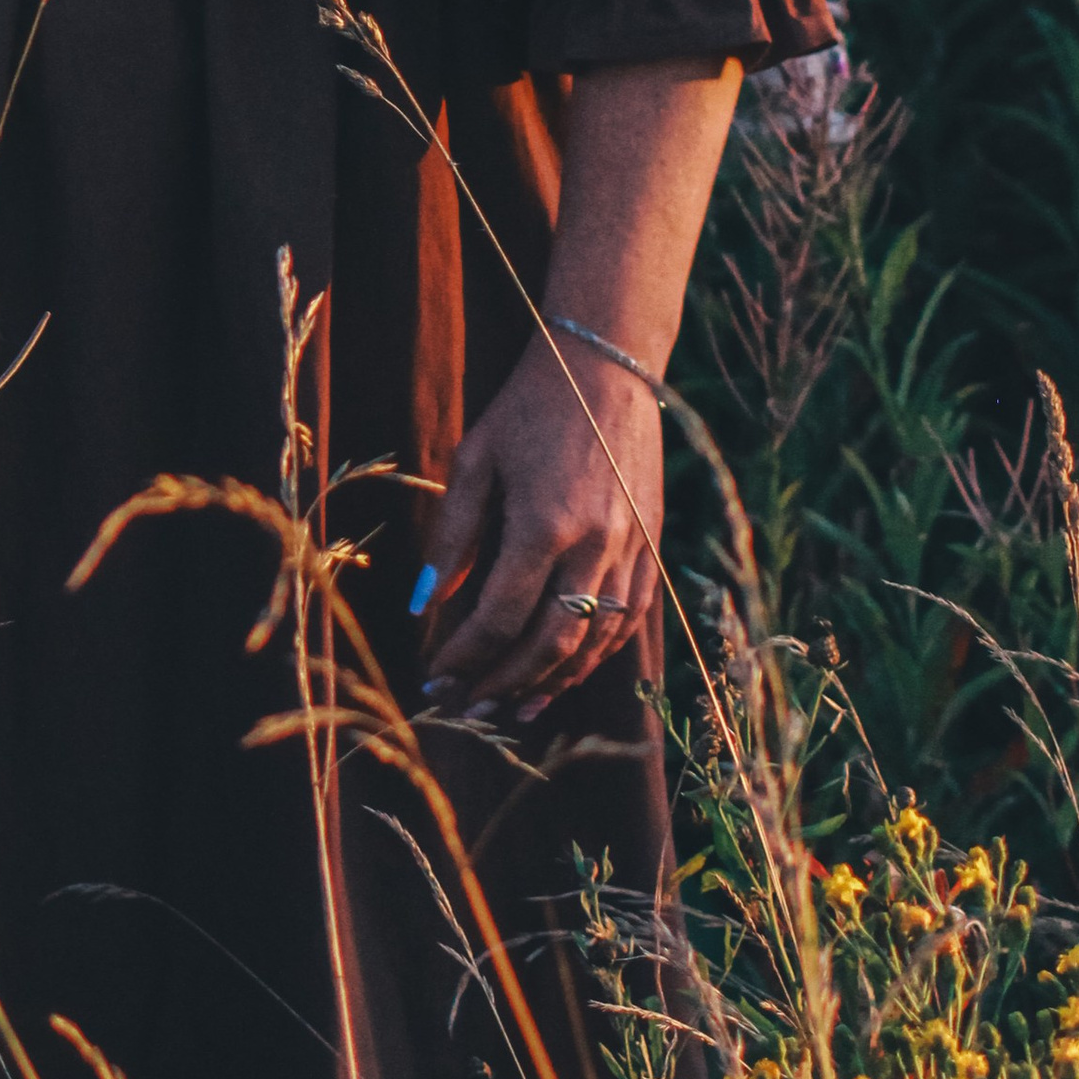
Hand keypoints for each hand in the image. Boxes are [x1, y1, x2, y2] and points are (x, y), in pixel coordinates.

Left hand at [414, 337, 660, 721]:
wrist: (604, 370)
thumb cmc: (528, 410)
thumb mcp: (474, 460)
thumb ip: (452, 535)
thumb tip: (426, 605)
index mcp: (543, 525)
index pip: (499, 616)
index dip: (465, 656)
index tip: (435, 676)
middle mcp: (595, 546)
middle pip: (550, 644)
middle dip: (505, 684)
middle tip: (469, 708)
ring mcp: (631, 550)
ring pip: (595, 642)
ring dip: (553, 682)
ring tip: (514, 707)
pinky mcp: (652, 546)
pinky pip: (628, 619)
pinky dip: (597, 654)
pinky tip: (568, 670)